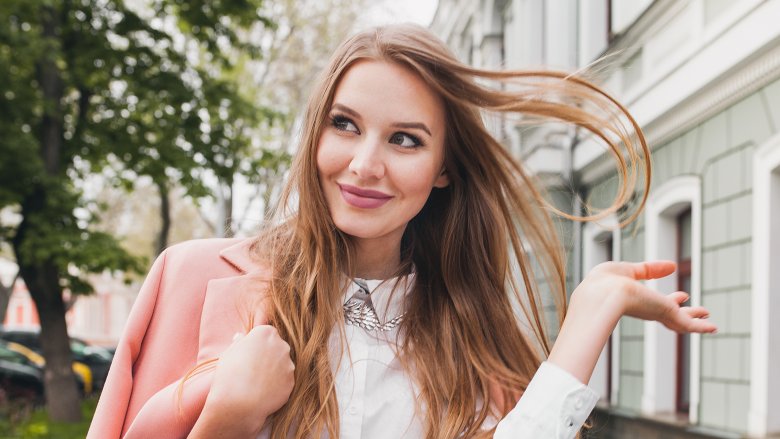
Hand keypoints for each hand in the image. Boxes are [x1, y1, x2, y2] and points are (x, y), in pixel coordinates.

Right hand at [192, 325, 294, 436]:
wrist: (237, 402)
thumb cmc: (229, 374)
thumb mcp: (229, 353)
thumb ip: (239, 342)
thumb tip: (241, 337)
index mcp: (266, 333)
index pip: (266, 333)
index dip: (257, 344)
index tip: (249, 354)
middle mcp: (282, 345)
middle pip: (277, 347)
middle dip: (268, 355)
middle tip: (253, 369)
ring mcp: (289, 364)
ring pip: (282, 364)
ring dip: (273, 370)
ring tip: (256, 383)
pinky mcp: (291, 381)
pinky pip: (284, 381)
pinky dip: (276, 385)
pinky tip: (263, 392)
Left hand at [548, 260, 715, 384]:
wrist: (603, 293)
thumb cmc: (607, 281)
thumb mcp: (631, 270)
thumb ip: (650, 269)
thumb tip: (673, 266)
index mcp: (636, 300)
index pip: (657, 303)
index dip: (672, 299)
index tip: (683, 296)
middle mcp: (648, 309)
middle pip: (671, 315)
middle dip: (686, 313)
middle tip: (703, 311)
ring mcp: (657, 314)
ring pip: (681, 322)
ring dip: (696, 320)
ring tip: (711, 322)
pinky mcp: (666, 315)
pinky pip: (688, 325)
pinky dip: (702, 328)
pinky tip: (714, 328)